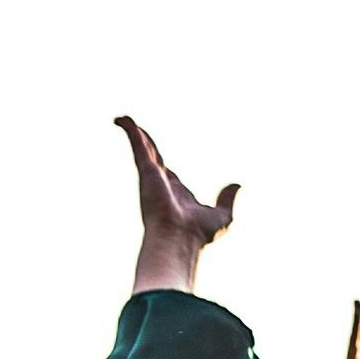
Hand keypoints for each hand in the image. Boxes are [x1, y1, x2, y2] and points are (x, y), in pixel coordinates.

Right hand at [118, 116, 236, 293]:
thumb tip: (236, 185)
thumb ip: (227, 200)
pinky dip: (131, 131)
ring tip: (122, 119)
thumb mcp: (221, 217)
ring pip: (142, 149)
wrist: (179, 239)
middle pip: (152, 158)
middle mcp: (161, 184)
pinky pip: (138, 144)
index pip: (167, 174)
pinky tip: (123, 120)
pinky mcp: (146, 171)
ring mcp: (152, 176)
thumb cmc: (198, 235)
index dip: (162, 165)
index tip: (155, 156)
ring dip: (133, 133)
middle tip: (136, 131)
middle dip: (144, 144)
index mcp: (176, 193)